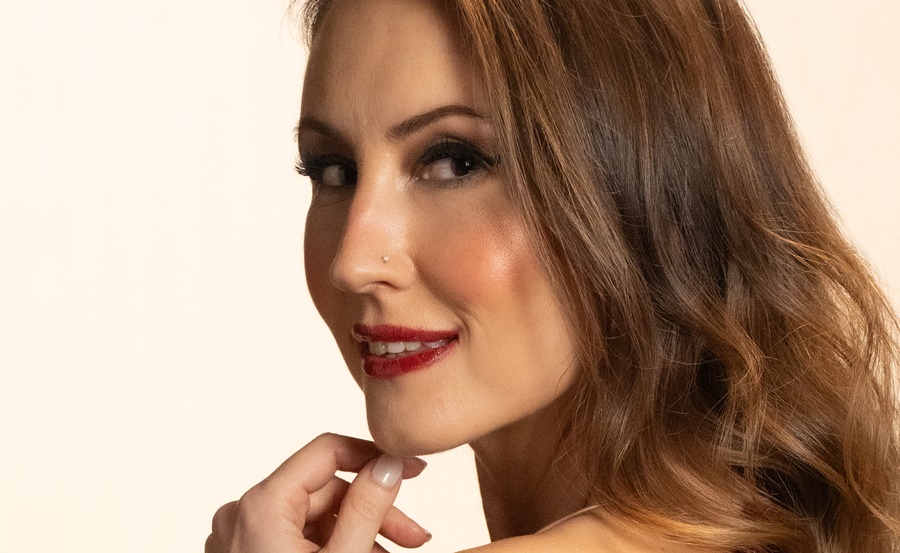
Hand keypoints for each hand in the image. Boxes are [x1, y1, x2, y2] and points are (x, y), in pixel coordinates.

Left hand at [206, 433, 430, 552]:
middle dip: (375, 510)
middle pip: (324, 490)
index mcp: (261, 505)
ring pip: (313, 516)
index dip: (374, 455)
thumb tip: (389, 463)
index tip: (412, 469)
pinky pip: (295, 537)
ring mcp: (239, 538)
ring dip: (359, 532)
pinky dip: (331, 546)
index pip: (326, 451)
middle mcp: (241, 514)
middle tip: (417, 536)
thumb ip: (368, 509)